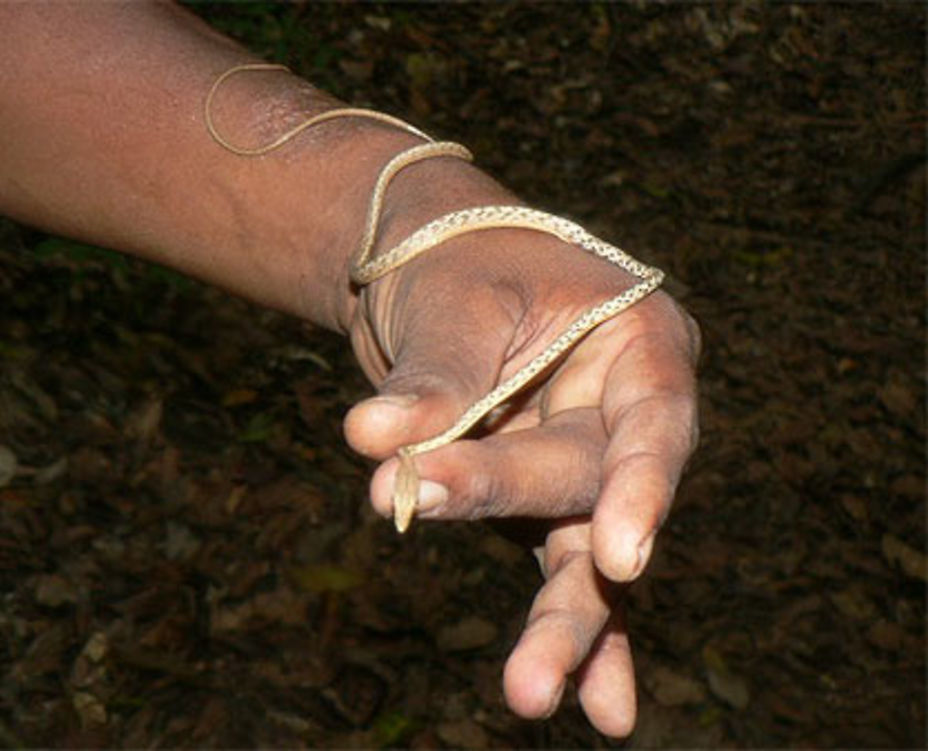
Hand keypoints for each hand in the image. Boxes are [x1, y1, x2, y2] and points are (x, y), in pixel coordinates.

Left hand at [342, 191, 699, 732]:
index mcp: (640, 344)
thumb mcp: (454, 301)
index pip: (652, 423)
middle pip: (586, 482)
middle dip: (503, 497)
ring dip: (558, 625)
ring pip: (580, 554)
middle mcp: (626, 414)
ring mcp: (583, 468)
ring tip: (529, 694)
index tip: (620, 557)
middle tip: (416, 499)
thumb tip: (376, 442)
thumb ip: (434, 378)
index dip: (640, 490)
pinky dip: (571, 636)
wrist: (434, 270)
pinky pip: (558, 574)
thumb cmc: (458, 264)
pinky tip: (597, 709)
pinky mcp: (540, 509)